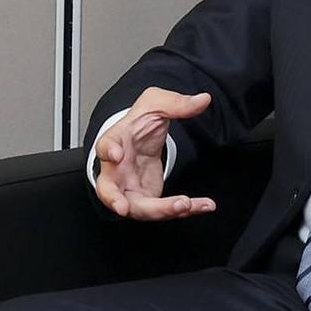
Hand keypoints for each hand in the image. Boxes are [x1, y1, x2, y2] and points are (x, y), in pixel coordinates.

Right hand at [91, 88, 216, 220]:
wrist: (141, 140)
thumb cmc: (138, 124)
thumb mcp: (156, 105)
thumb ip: (176, 103)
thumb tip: (203, 100)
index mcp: (114, 143)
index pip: (104, 146)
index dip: (108, 151)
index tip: (116, 154)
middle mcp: (116, 171)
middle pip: (108, 191)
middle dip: (114, 201)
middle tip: (124, 207)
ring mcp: (130, 189)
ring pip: (140, 208)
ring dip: (162, 210)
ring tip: (186, 204)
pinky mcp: (148, 199)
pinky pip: (165, 210)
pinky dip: (187, 209)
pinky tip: (205, 204)